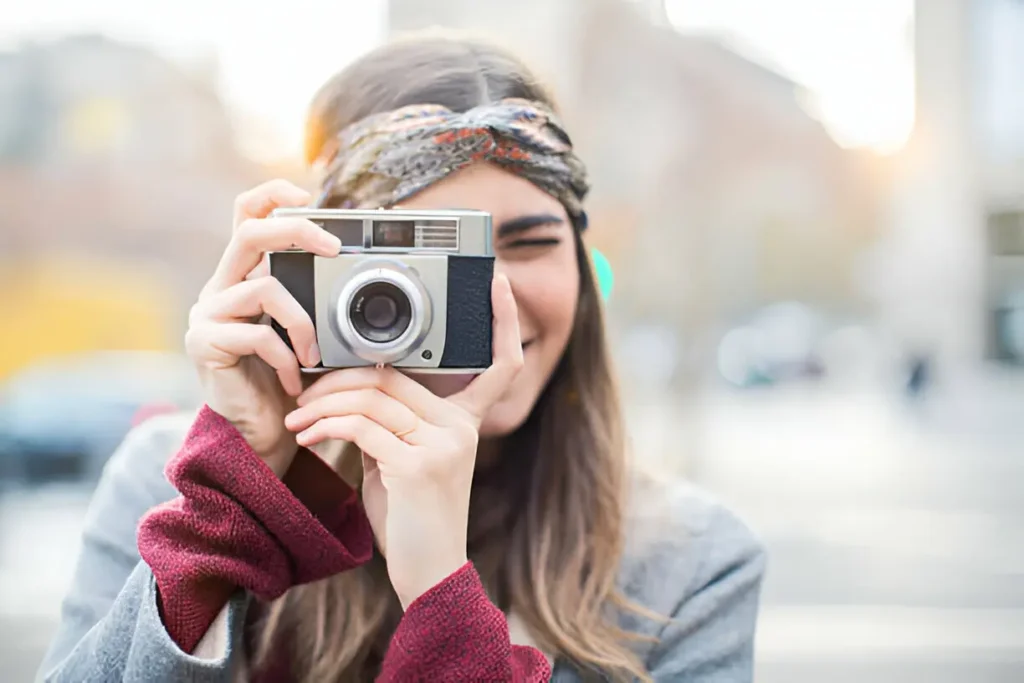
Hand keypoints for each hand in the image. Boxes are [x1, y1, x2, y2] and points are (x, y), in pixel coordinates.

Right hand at [184, 179, 340, 476]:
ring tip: (315, 353)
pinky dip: (287, 358)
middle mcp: (219, 286)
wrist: (256, 432)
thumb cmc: (284, 379)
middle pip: (248, 232)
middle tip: (335, 248)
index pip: (245, 214)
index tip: (307, 194)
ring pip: (264, 288)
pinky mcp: (205, 345)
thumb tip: (350, 263)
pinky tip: (295, 381)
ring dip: (303, 321)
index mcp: (242, 274)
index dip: (271, 194)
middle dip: (296, 231)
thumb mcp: (300, 329)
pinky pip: (258, 336)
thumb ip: (309, 296)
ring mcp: (208, 314)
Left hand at [283, 274, 523, 607]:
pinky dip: (326, 426)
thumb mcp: (403, 461)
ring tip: (298, 419)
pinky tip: (308, 437)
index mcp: (466, 421)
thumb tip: (352, 392)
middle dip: (338, 380)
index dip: (501, 320)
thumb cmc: (413, 519)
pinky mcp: (419, 464)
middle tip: (304, 394)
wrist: (429, 575)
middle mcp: (462, 427)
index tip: (496, 282)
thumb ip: (390, 423)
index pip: (500, 364)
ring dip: (323, 405)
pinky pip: (362, 426)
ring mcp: (444, 444)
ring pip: (373, 397)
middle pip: (394, 375)